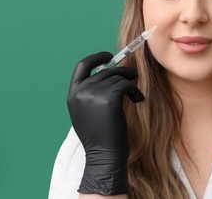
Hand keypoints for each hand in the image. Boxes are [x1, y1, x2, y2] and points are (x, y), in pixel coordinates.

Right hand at [67, 52, 143, 194]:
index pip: (82, 66)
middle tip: (133, 77)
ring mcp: (93, 94)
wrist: (104, 156)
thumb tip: (110, 75)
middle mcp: (80, 92)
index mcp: (73, 95)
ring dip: (130, 84)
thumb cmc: (101, 137)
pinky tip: (138, 100)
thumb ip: (93, 93)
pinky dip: (135, 91)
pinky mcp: (108, 98)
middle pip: (105, 70)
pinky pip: (126, 85)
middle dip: (122, 72)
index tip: (109, 55)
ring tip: (135, 96)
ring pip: (117, 78)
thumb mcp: (88, 112)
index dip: (96, 58)